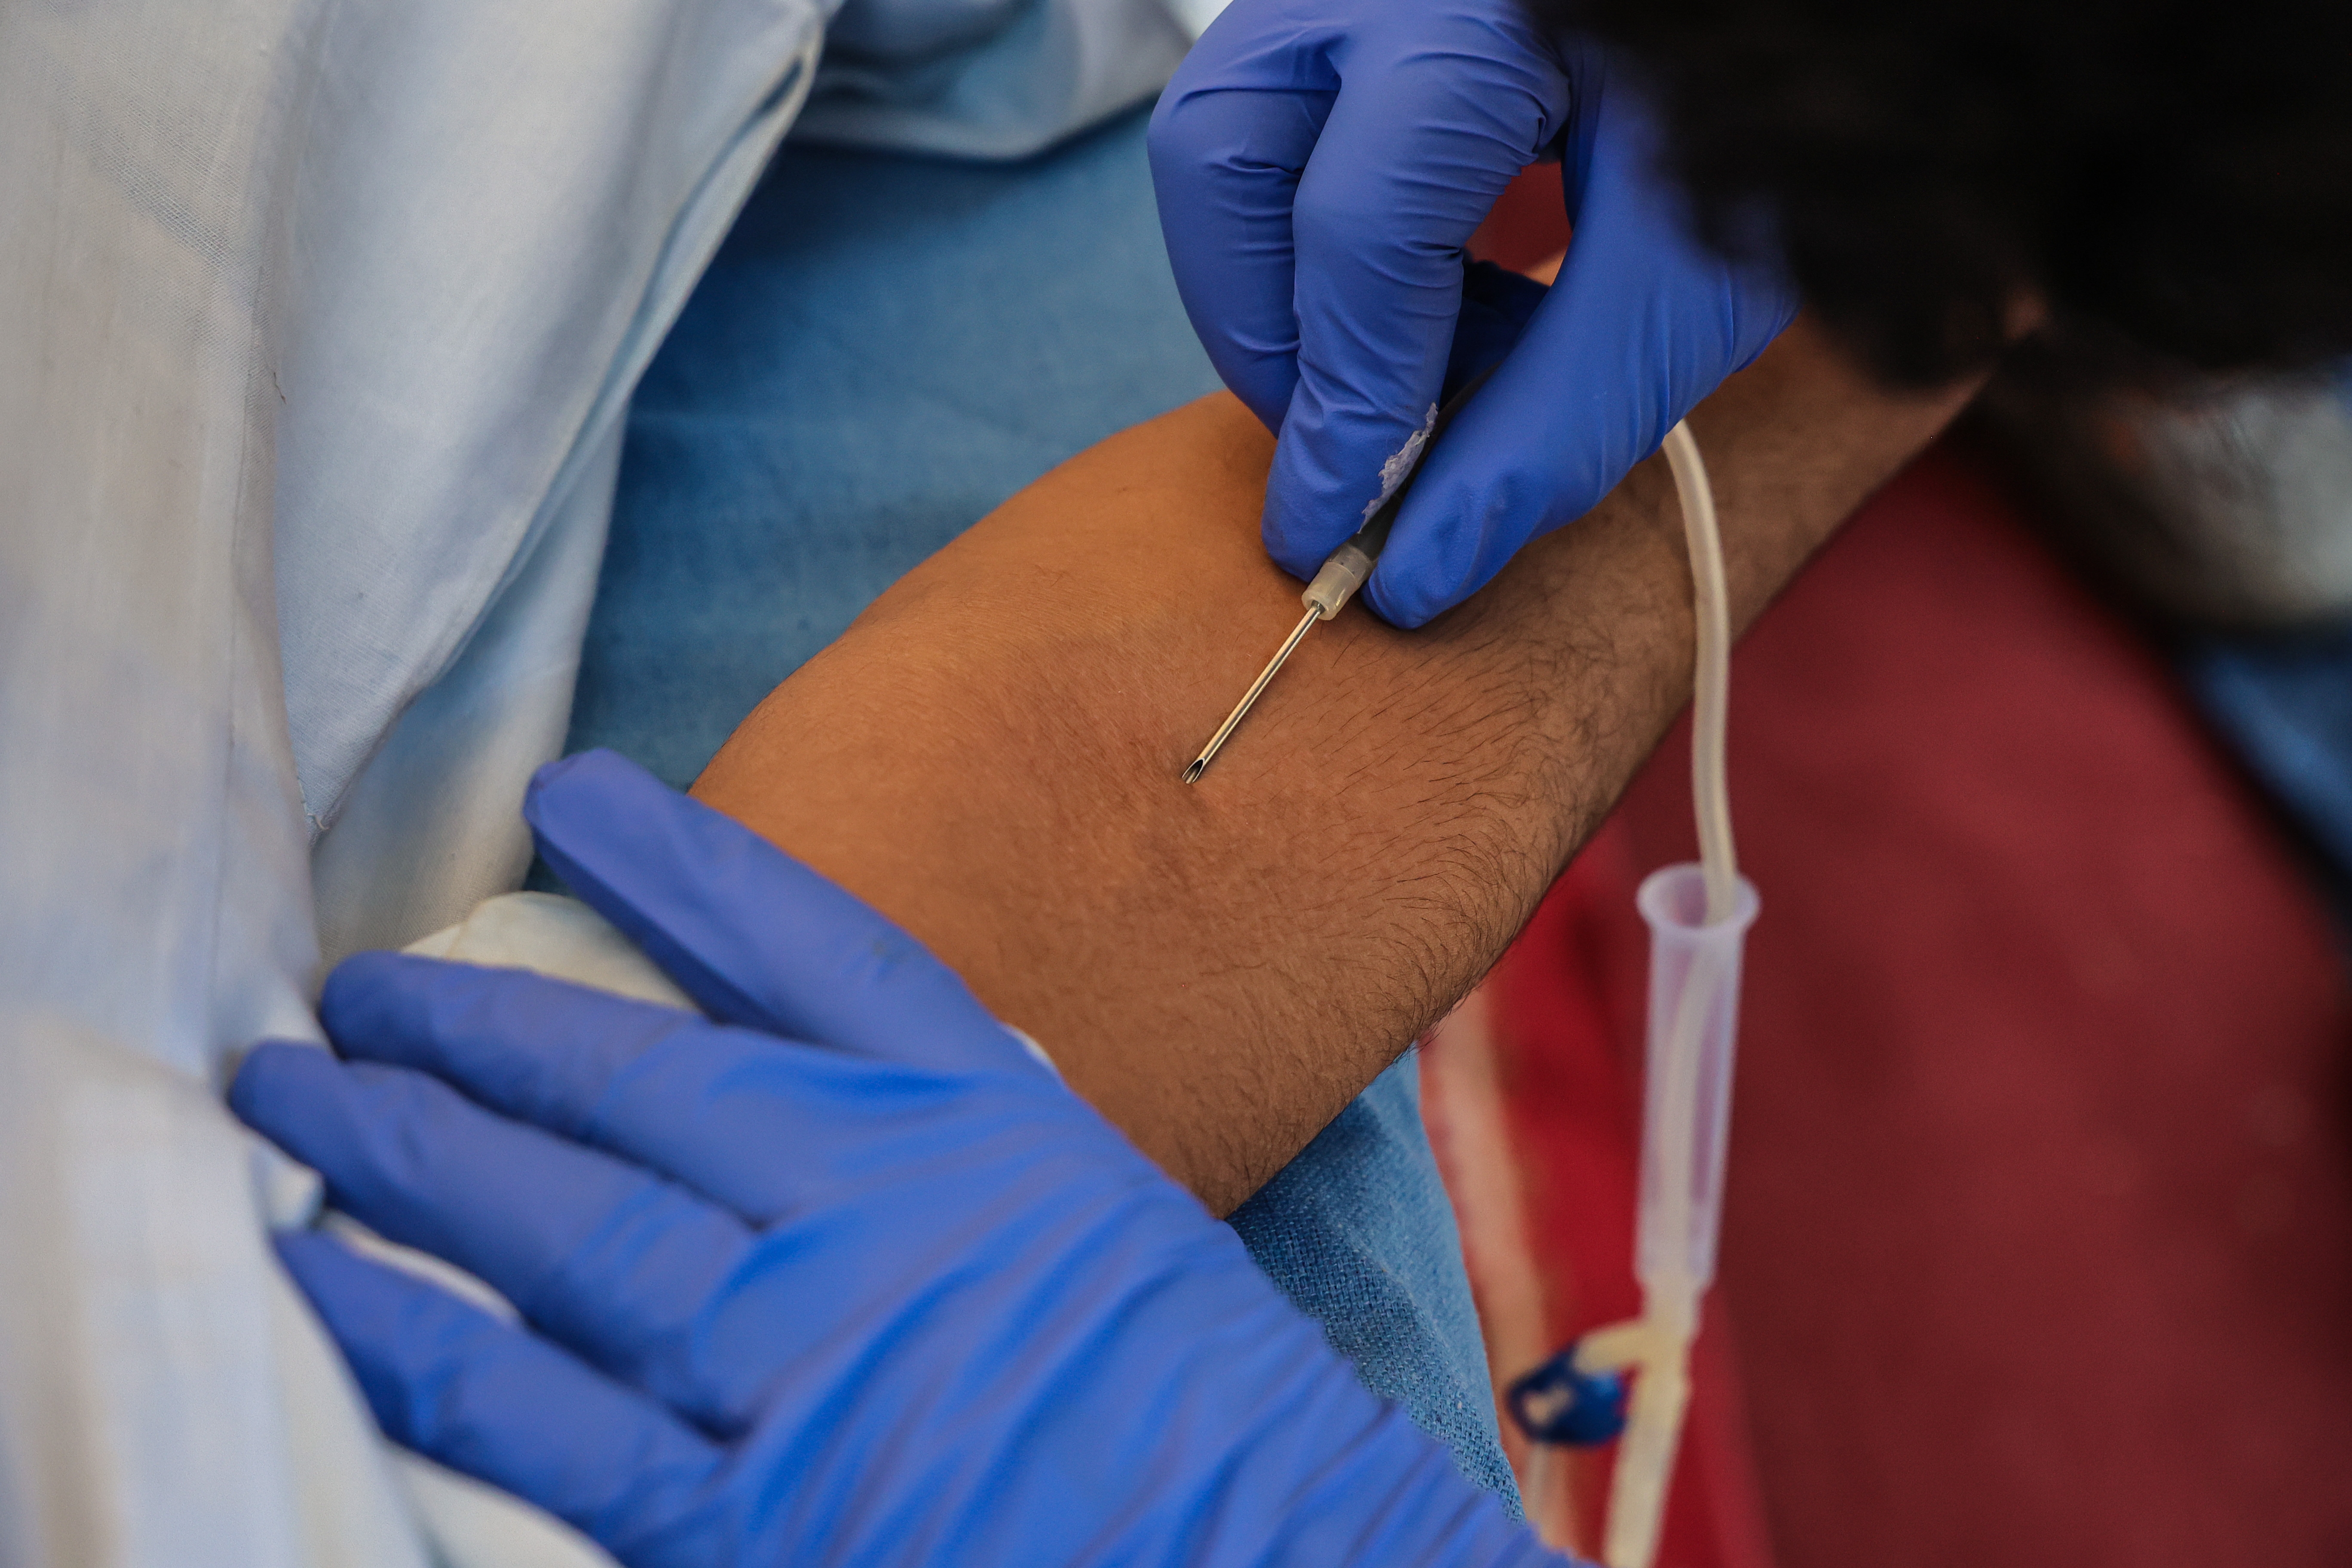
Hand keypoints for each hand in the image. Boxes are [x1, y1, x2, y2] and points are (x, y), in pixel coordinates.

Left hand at [233, 750, 1561, 1567]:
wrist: (1272, 1561)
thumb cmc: (1194, 1397)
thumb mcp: (1100, 1209)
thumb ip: (960, 1129)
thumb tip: (805, 1079)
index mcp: (982, 1120)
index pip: (803, 946)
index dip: (674, 861)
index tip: (571, 797)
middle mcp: (875, 1209)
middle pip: (631, 1079)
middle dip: (471, 1025)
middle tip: (358, 988)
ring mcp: (798, 1358)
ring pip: (552, 1225)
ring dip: (400, 1150)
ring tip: (295, 1092)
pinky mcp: (744, 1515)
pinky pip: (534, 1410)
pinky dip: (413, 1337)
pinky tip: (320, 1275)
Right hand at [1149, 5, 1796, 625]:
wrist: (1807, 46)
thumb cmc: (1778, 122)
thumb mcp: (1696, 286)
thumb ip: (1557, 426)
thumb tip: (1416, 570)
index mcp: (1489, 14)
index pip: (1358, 226)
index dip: (1344, 401)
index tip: (1340, 528)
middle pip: (1224, 149)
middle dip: (1267, 327)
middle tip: (1350, 439)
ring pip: (1225, 132)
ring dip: (1282, 286)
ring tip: (1415, 369)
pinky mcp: (1366, 12)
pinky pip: (1282, 124)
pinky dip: (1327, 238)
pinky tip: (1440, 303)